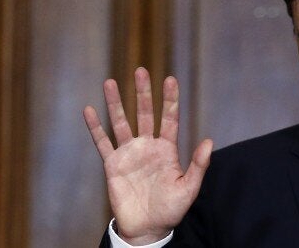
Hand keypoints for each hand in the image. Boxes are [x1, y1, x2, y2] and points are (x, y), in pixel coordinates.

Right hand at [83, 67, 212, 244]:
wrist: (147, 228)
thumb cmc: (170, 209)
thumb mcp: (189, 188)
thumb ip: (199, 165)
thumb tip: (208, 140)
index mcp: (167, 149)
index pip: (169, 118)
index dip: (170, 99)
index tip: (170, 79)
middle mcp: (147, 146)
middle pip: (144, 113)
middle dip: (143, 93)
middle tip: (140, 71)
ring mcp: (129, 153)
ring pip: (121, 122)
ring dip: (116, 103)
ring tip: (110, 82)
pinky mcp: (112, 164)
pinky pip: (102, 142)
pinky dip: (95, 127)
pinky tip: (89, 110)